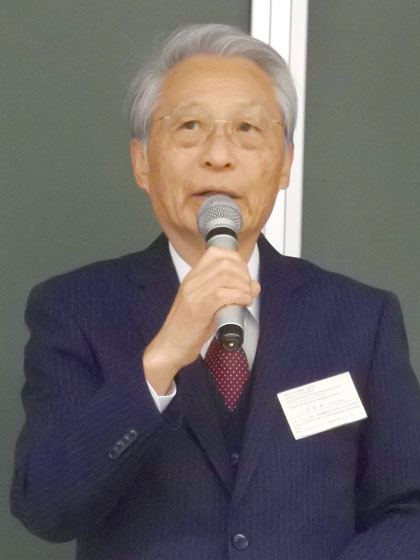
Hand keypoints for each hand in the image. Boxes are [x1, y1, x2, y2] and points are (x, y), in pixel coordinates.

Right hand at [143, 246, 259, 393]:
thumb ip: (228, 293)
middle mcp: (192, 282)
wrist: (170, 347)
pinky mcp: (199, 308)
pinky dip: (240, 297)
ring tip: (246, 298)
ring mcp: (194, 294)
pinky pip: (224, 294)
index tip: (243, 275)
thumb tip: (253, 285)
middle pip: (224, 262)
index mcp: (192, 278)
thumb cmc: (188, 329)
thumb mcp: (207, 305)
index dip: (236, 260)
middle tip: (247, 289)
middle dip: (243, 274)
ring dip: (243, 286)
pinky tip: (243, 304)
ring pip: (226, 276)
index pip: (215, 253)